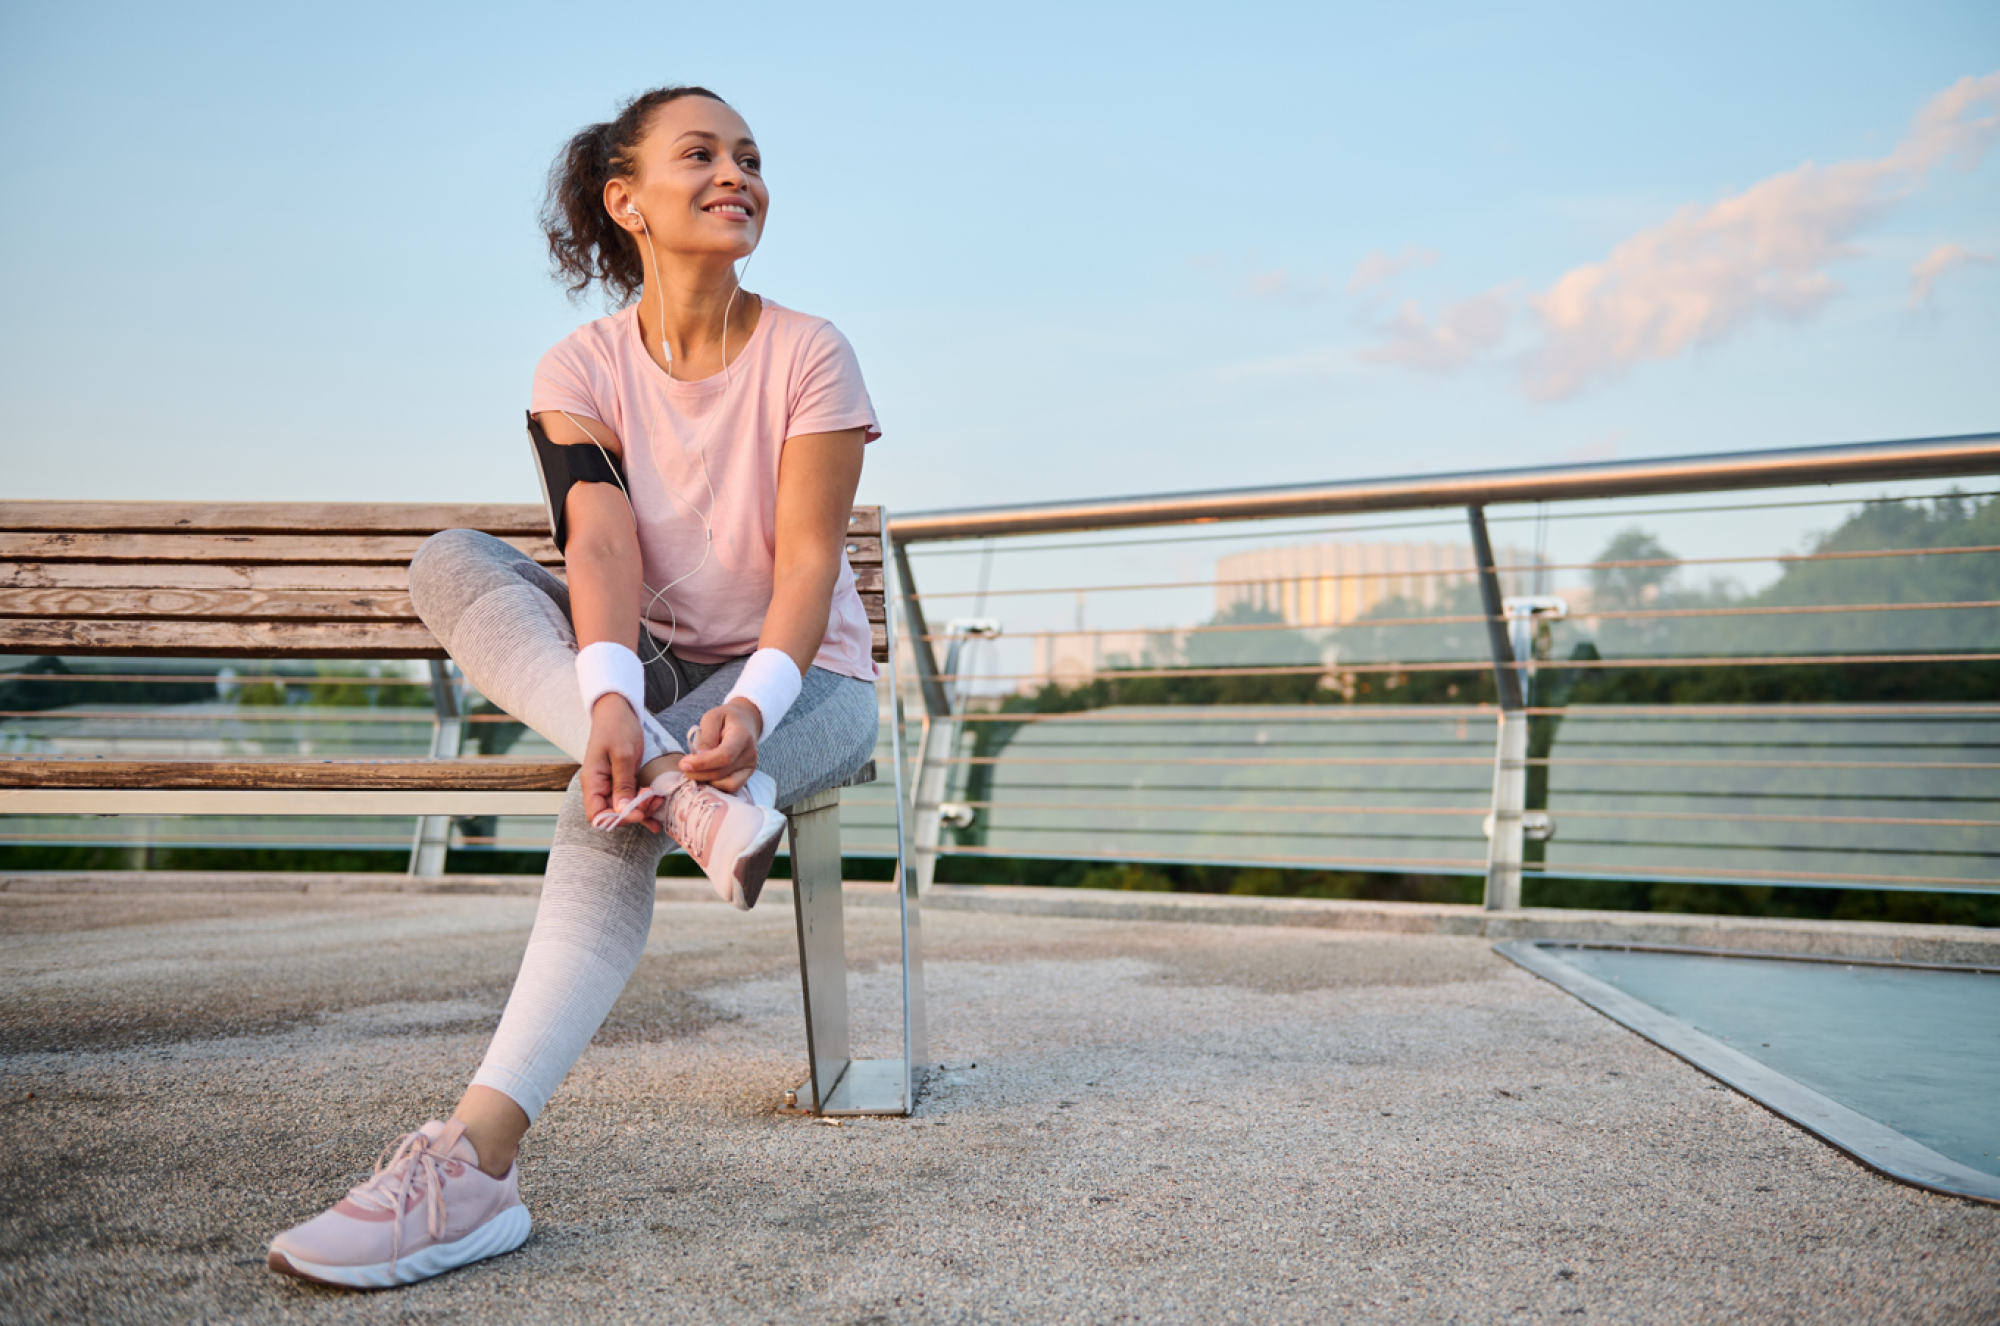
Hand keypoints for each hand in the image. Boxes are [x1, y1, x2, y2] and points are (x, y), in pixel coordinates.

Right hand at [583, 694, 656, 831]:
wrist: (618, 709)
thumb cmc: (617, 727)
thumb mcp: (623, 754)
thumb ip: (623, 784)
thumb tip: (622, 811)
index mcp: (593, 782)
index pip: (597, 816)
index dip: (617, 819)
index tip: (638, 811)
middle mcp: (600, 787)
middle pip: (613, 815)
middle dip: (635, 813)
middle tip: (653, 799)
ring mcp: (612, 784)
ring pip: (625, 809)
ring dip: (643, 809)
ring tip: (659, 799)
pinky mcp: (623, 780)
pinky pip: (632, 799)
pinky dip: (645, 805)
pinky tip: (658, 809)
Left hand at [679, 699, 761, 792]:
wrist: (745, 721)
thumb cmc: (726, 718)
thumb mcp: (712, 718)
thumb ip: (706, 738)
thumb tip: (697, 759)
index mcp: (742, 736)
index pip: (724, 756)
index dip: (702, 763)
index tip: (683, 763)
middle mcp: (750, 754)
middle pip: (721, 772)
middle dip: (698, 773)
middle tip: (684, 766)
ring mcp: (750, 767)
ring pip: (726, 784)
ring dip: (706, 781)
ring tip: (695, 770)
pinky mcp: (747, 775)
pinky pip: (731, 788)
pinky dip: (716, 785)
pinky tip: (705, 775)